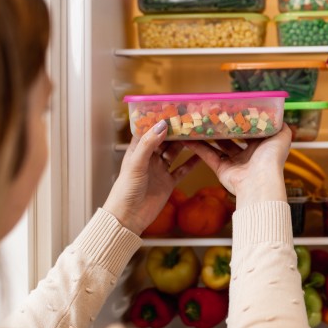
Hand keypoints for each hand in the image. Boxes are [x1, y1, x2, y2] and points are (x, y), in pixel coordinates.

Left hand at [103, 120, 199, 234]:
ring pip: (175, 152)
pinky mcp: (168, 182)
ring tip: (196, 133)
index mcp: (138, 151)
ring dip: (184, 144)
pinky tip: (201, 155)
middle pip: (164, 140)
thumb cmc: (125, 190)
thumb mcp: (136, 164)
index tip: (171, 110)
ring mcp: (160, 170)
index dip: (158, 120)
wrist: (129, 217)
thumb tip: (162, 125)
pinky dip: (192, 163)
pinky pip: (182, 170)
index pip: (149, 130)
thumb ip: (149, 144)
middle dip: (175, 130)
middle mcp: (149, 158)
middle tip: (189, 119)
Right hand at [183, 124, 290, 209]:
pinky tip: (188, 138)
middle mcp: (247, 154)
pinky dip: (198, 148)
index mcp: (260, 146)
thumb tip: (278, 114)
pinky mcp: (221, 169)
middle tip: (212, 114)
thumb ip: (281, 125)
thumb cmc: (272, 158)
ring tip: (198, 123)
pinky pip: (208, 156)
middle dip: (223, 127)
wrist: (260, 181)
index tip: (230, 109)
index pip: (249, 131)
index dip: (241, 120)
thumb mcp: (282, 136)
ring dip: (208, 136)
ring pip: (218, 146)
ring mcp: (233, 162)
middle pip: (232, 138)